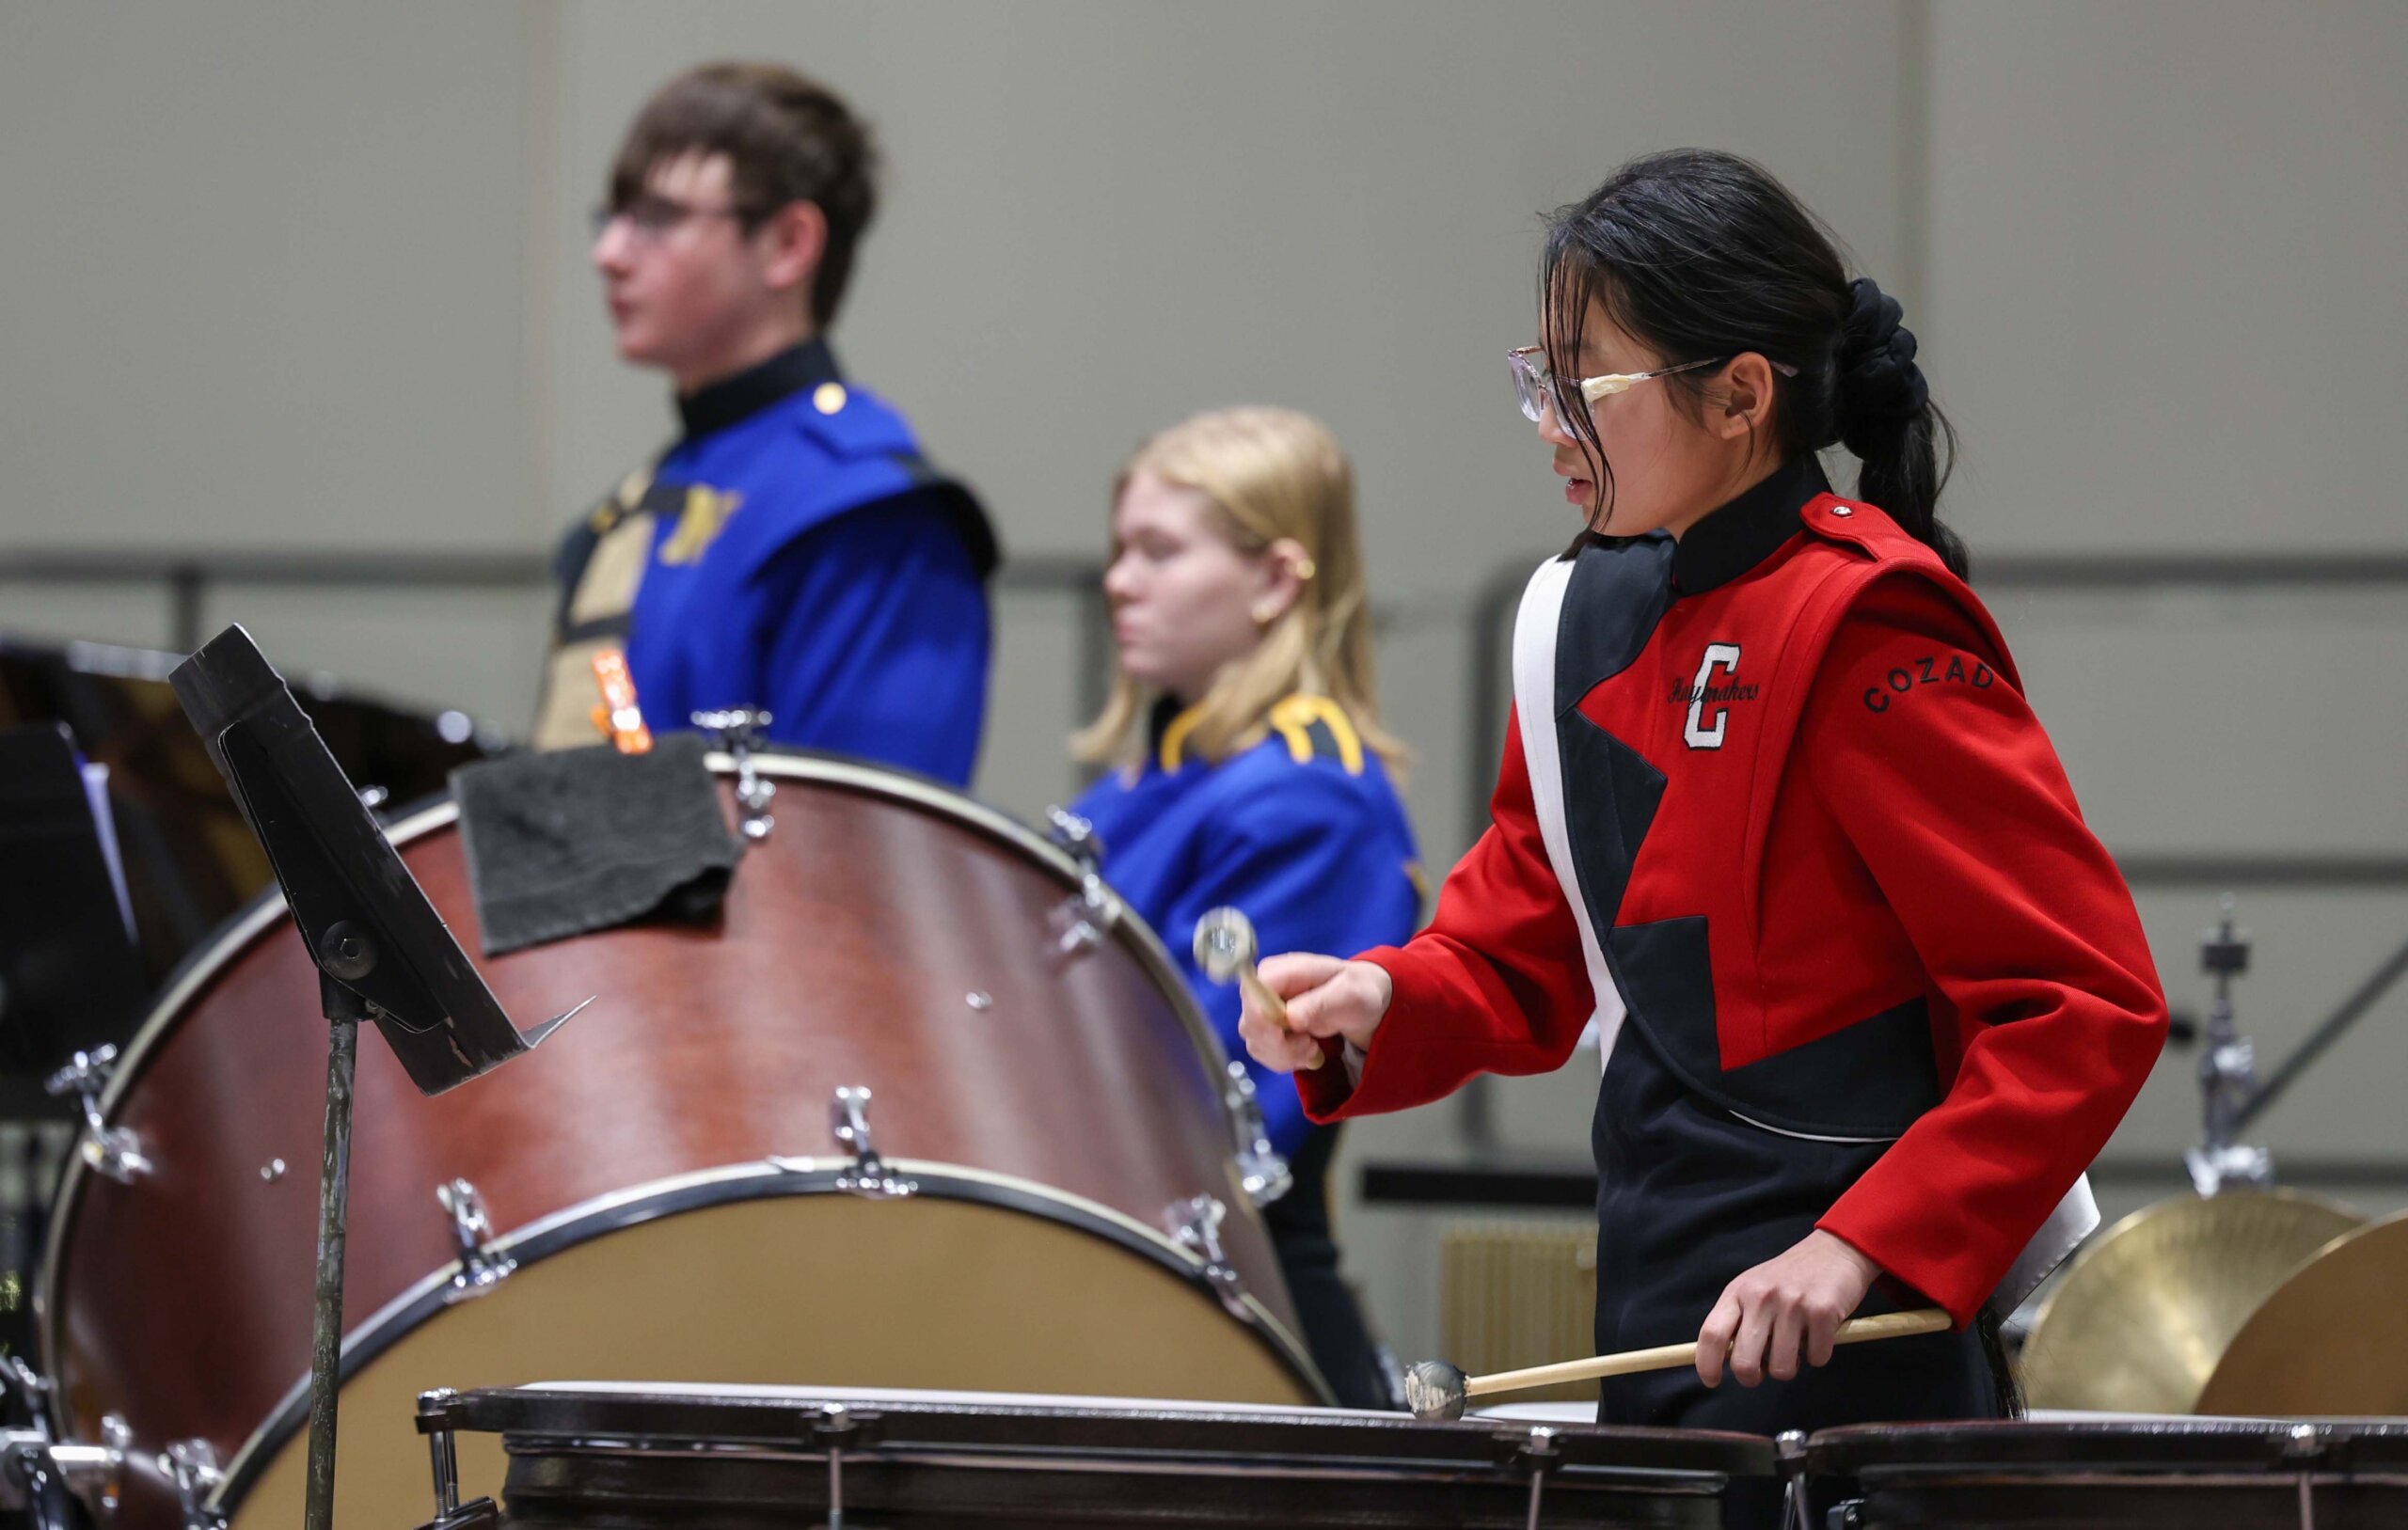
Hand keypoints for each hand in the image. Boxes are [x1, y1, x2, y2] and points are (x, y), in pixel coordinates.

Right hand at [1237, 954, 1391, 1072]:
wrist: (1361, 1003)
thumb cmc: (1357, 990)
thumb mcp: (1350, 993)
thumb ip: (1321, 1003)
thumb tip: (1290, 1018)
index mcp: (1279, 970)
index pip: (1253, 998)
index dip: (1269, 1023)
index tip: (1302, 1035)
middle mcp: (1263, 988)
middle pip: (1251, 1024)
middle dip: (1281, 1046)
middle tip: (1312, 1045)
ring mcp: (1262, 1009)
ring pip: (1255, 1042)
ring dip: (1285, 1056)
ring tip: (1313, 1048)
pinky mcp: (1266, 1029)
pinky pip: (1262, 1052)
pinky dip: (1284, 1060)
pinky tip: (1305, 1052)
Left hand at [1695, 1229, 1882, 1387]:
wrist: (1834, 1250)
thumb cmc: (1789, 1277)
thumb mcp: (1753, 1288)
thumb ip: (1738, 1319)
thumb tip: (1722, 1361)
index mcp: (1738, 1292)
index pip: (1712, 1334)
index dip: (1707, 1364)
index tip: (1712, 1381)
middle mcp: (1761, 1297)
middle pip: (1744, 1362)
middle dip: (1752, 1378)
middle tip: (1763, 1371)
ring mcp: (1792, 1304)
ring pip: (1782, 1369)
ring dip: (1790, 1367)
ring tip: (1795, 1345)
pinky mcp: (1823, 1312)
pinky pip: (1817, 1359)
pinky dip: (1818, 1355)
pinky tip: (1819, 1335)